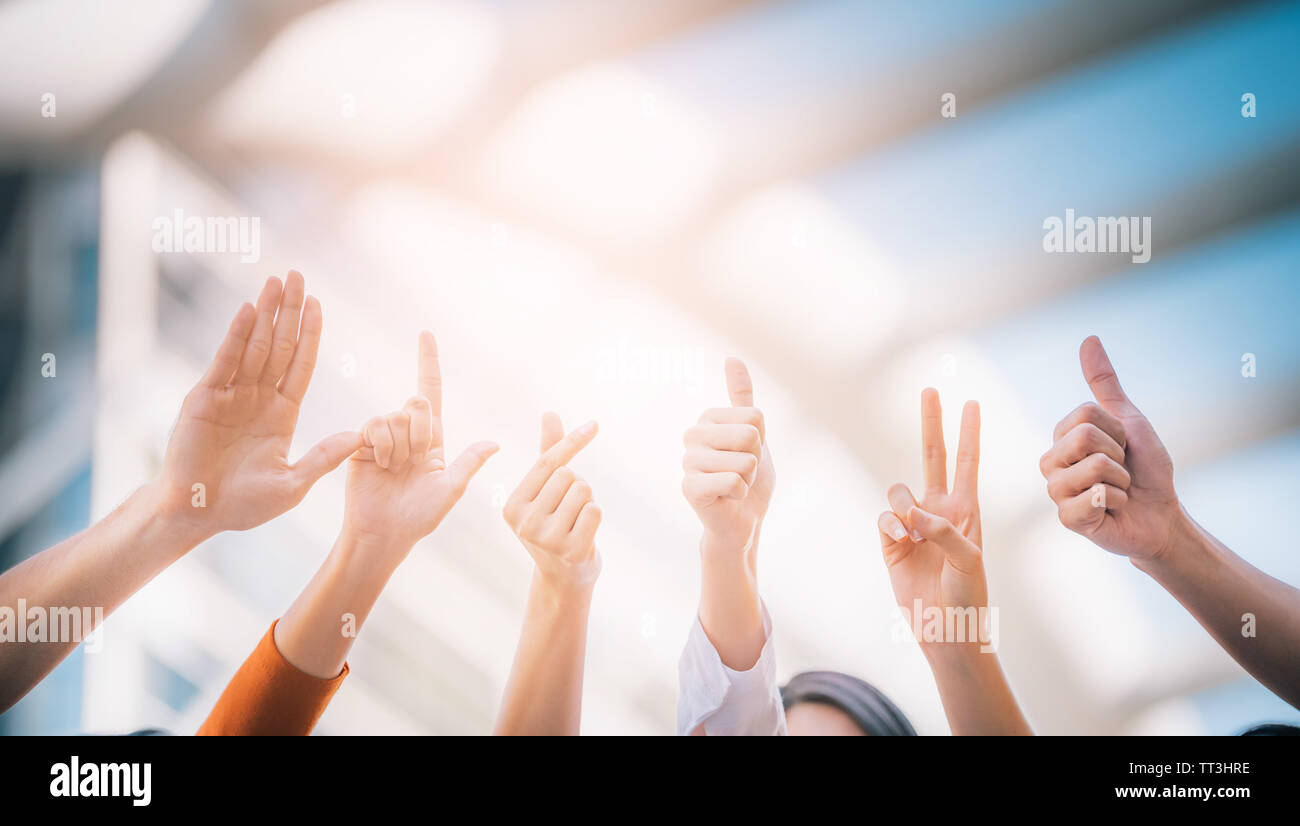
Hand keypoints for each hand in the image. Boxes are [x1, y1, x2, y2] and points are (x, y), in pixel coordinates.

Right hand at [157, 272, 361, 537]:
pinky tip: (248, 309)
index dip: (310, 334)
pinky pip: (224, 361)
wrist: (196, 515)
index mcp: (282, 414)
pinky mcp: (204, 398)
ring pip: (253, 346)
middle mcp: (257, 398)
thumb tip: (360, 435)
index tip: (319, 304)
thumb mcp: (292, 484)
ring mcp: (230, 395)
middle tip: (298, 276)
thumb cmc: (243, 505)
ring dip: (265, 313)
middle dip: (289, 311)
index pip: (300, 364)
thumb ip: (324, 458)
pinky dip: (236, 335)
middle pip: (279, 345)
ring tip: (275, 280)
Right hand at [343, 331, 497, 555]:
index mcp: (431, 439)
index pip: (430, 391)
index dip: (428, 362)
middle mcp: (406, 433)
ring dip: (397, 447)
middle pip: (416, 403)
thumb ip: (469, 463)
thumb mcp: (450, 490)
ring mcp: (382, 438)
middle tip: (414, 461)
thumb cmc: (420, 517)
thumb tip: (495, 443)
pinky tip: (378, 465)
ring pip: (394, 416)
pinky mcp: (360, 444)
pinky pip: (373, 427)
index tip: (426, 333)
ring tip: (393, 470)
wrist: (383, 534)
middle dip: (419, 431)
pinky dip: (380, 446)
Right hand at [503, 413, 601, 593]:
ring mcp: (546, 539)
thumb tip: (550, 413)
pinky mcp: (571, 550)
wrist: (564, 578)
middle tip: (569, 511)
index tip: (595, 424)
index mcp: (513, 505)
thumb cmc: (555, 525)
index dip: (572, 441)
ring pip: (583, 491)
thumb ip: (548, 453)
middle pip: (569, 475)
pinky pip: (595, 510)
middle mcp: (525, 522)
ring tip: (575, 523)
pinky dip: (595, 516)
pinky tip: (584, 533)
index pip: (548, 462)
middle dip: (577, 486)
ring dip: (587, 502)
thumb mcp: (546, 491)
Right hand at [681, 358, 773, 553]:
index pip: (754, 417)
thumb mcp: (754, 434)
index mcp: (707, 419)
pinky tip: (727, 499)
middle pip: (749, 435)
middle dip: (755, 460)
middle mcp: (692, 436)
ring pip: (744, 461)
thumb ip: (742, 398)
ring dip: (749, 479)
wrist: (742, 520)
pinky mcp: (690, 488)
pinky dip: (740, 494)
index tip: (747, 454)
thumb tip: (732, 358)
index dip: (760, 442)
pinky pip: (734, 481)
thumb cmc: (748, 478)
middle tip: (742, 474)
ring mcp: (688, 462)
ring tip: (735, 486)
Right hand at [878, 390, 987, 631]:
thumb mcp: (969, 559)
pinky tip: (900, 541)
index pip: (967, 463)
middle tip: (930, 389)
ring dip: (903, 504)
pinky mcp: (890, 543)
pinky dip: (890, 526)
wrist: (947, 630)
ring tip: (913, 530)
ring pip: (899, 491)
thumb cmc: (969, 595)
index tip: (972, 403)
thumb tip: (912, 512)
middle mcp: (938, 511)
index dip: (969, 433)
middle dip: (932, 423)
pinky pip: (884, 518)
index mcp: (966, 511)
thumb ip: (944, 529)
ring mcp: (913, 526)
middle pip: (933, 456)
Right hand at [1039, 336, 1179, 560]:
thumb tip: (1089, 339)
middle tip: (1121, 471)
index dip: (1116, 431)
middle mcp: (1051, 463)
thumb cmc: (1145, 470)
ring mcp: (1056, 492)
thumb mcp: (1129, 420)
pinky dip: (1117, 502)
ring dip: (1122, 481)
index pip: (1084, 416)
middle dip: (1119, 455)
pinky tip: (1111, 511)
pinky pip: (1095, 497)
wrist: (1160, 515)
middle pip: (1084, 437)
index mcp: (1061, 439)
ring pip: (1093, 468)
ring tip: (1118, 492)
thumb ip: (1104, 382)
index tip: (1122, 448)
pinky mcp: (1067, 519)